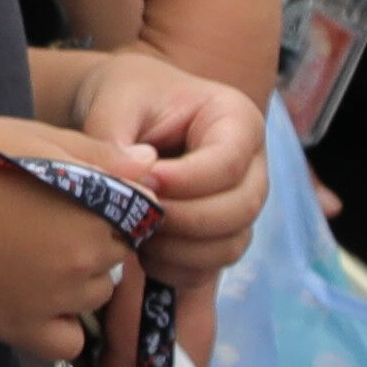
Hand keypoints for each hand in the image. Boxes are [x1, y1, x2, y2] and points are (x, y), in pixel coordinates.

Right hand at [0, 125, 139, 366]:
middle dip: (91, 245)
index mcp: (94, 208)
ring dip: (74, 285)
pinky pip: (67, 343)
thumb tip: (154, 163)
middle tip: (34, 226)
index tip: (66, 201)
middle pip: (116, 260)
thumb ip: (99, 155)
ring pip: (95, 299)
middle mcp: (83, 258)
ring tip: (20, 256)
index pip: (137, 221)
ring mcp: (53, 297)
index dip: (106, 210)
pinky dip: (57, 328)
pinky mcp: (19, 328)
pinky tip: (28, 301)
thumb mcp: (34, 138)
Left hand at [61, 49, 267, 290]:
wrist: (128, 113)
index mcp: (237, 119)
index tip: (143, 181)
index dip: (186, 181)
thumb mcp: (114, 101)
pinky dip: (176, 269)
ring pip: (230, 245)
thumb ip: (114, 138)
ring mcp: (242, 205)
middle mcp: (253, 166)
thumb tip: (135, 181)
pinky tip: (143, 250)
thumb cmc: (127, 98)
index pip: (228, 163)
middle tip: (135, 212)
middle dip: (183, 220)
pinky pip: (212, 268)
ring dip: (179, 250)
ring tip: (135, 231)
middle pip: (241, 209)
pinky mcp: (224, 236)